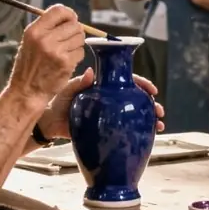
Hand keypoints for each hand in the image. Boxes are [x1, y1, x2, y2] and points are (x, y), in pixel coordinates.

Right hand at [8, 5, 85, 107]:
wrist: (27, 90)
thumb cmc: (28, 65)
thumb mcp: (30, 41)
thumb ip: (47, 27)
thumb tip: (68, 16)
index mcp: (34, 30)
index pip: (59, 10)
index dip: (69, 14)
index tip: (71, 19)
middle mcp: (45, 39)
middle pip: (74, 24)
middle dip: (75, 30)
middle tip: (70, 39)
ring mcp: (56, 51)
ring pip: (80, 38)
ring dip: (77, 43)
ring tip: (66, 50)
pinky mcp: (66, 63)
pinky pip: (80, 52)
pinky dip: (77, 55)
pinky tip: (67, 61)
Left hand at [38, 70, 164, 140]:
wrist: (49, 124)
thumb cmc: (57, 103)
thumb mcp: (68, 90)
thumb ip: (79, 83)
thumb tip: (91, 72)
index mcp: (103, 86)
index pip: (127, 82)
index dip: (141, 84)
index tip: (152, 90)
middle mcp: (110, 99)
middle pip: (136, 98)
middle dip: (151, 104)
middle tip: (159, 111)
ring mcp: (110, 114)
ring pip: (134, 114)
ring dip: (149, 119)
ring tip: (159, 126)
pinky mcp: (107, 129)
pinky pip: (125, 129)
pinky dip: (138, 132)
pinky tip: (148, 137)